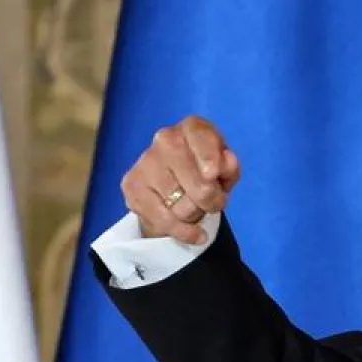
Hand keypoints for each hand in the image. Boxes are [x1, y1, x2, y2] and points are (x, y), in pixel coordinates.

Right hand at [120, 116, 240, 242]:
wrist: (176, 185)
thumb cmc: (208, 171)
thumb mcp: (226, 168)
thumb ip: (229, 167)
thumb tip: (225, 165)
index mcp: (192, 128)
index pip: (200, 138)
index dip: (208, 157)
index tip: (213, 174)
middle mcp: (165, 139)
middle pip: (195, 182)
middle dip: (211, 200)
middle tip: (215, 203)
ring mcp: (145, 162)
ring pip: (181, 205)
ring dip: (196, 214)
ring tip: (196, 207)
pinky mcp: (131, 186)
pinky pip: (163, 220)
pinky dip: (184, 232)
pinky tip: (195, 234)